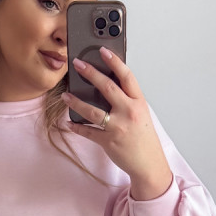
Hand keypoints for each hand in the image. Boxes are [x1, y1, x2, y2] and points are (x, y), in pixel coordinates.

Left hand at [63, 48, 173, 199]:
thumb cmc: (144, 139)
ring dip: (76, 102)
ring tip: (66, 96)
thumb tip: (106, 86)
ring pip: (92, 111)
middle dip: (90, 74)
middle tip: (77, 64)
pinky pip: (88, 132)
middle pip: (107, 88)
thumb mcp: (141, 114)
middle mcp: (129, 112)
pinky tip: (69, 122)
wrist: (149, 164)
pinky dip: (77, 127)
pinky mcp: (108, 141)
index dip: (114, 62)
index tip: (103, 51)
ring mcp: (118, 127)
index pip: (126, 77)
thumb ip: (127, 100)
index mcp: (139, 103)